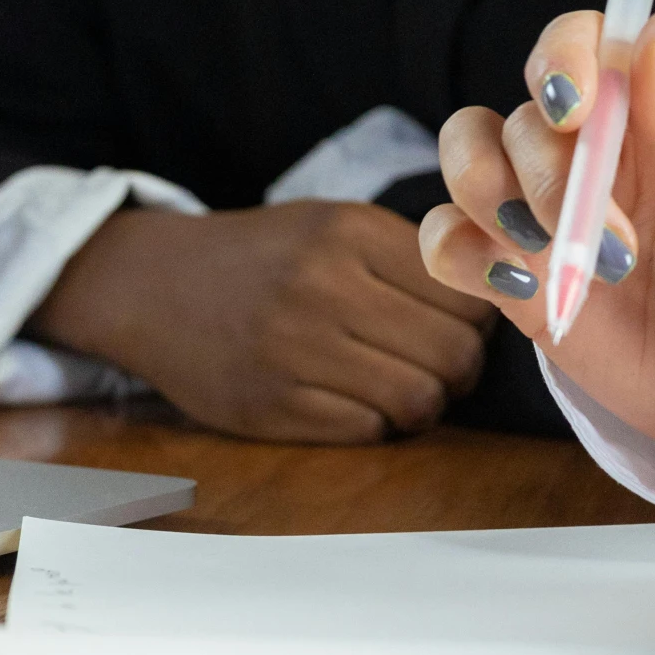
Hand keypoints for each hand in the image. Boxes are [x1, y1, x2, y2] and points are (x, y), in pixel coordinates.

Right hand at [30, 200, 494, 441]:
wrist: (157, 284)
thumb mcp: (333, 224)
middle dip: (463, 368)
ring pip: (418, 400)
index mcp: (350, 232)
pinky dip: (378, 424)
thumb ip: (406, 255)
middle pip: (453, 352)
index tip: (468, 320)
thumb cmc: (266, 255)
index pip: (465, 290)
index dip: (482, 314)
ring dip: (426, 403)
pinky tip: (362, 402)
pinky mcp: (271, 407)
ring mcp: (295, 350)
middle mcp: (325, 286)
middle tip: (446, 364)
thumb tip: (496, 295)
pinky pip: (366, 431)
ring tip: (408, 386)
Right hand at [420, 6, 654, 476]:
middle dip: (551, 180)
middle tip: (618, 250)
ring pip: (469, 161)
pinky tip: (518, 286)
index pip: (579, 41)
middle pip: (521, 118)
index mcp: (651, 108)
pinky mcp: (519, 278)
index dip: (560, 59)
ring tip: (563, 265)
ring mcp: (548, 213)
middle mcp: (591, 148)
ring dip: (497, 204)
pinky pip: (449, 240)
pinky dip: (460, 252)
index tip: (572, 110)